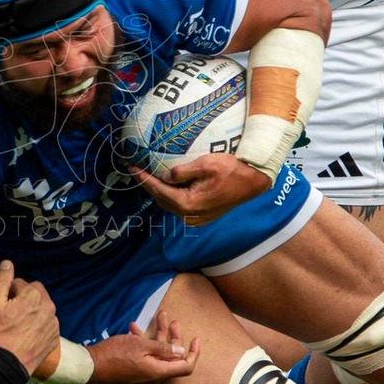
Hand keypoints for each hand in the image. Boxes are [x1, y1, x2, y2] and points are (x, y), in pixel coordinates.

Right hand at [0, 261, 59, 371]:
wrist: (7, 365)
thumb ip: (1, 280)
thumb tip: (7, 263)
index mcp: (34, 295)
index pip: (20, 283)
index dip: (8, 292)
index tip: (3, 304)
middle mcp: (49, 307)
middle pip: (34, 294)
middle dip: (24, 299)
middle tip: (10, 313)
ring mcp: (53, 323)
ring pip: (42, 309)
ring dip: (32, 312)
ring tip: (17, 325)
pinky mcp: (55, 337)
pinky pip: (47, 325)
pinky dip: (38, 326)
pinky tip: (26, 334)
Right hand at [88, 310, 198, 383]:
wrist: (91, 366)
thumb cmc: (115, 354)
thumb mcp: (141, 345)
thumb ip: (163, 348)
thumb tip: (181, 351)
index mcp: (158, 372)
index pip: (186, 367)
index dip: (193, 353)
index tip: (195, 339)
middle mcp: (154, 377)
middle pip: (172, 358)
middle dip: (173, 337)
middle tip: (172, 320)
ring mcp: (143, 376)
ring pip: (158, 354)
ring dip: (158, 335)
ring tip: (158, 316)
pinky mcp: (134, 372)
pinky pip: (145, 357)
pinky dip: (144, 343)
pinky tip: (136, 328)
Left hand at [134, 152, 269, 226]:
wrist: (252, 182)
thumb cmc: (231, 170)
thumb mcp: (205, 164)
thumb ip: (181, 172)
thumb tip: (164, 176)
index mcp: (188, 203)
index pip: (159, 190)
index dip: (144, 179)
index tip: (132, 168)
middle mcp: (190, 215)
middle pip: (162, 200)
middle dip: (148, 186)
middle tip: (137, 171)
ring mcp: (197, 218)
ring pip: (170, 204)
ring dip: (159, 191)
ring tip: (148, 177)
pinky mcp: (203, 216)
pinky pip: (180, 206)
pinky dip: (171, 196)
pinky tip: (168, 185)